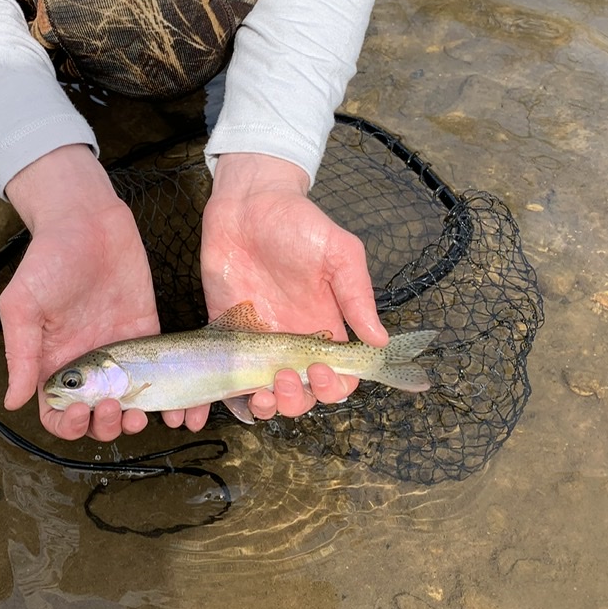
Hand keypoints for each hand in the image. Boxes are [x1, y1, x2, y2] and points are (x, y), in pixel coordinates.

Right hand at [0, 145, 168, 440]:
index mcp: (53, 362)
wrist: (87, 219)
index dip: (69, 425)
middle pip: (96, 418)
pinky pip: (160, 376)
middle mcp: (87, 365)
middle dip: (105, 426)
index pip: (58, 415)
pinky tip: (180, 408)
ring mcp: (119, 353)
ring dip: (135, 422)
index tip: (82, 411)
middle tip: (114, 409)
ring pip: (129, 405)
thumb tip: (12, 401)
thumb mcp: (22, 305)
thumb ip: (20, 353)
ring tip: (141, 416)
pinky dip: (170, 400)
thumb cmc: (47, 257)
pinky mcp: (146, 335)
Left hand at [200, 151, 387, 421]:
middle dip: (300, 399)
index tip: (322, 370)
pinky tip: (236, 394)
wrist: (248, 203)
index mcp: (325, 325)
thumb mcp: (339, 253)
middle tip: (289, 376)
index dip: (335, 385)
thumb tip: (380, 340)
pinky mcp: (227, 335)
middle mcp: (293, 340)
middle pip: (304, 393)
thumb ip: (357, 295)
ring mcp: (259, 341)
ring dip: (270, 406)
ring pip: (268, 394)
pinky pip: (231, 377)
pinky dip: (233, 397)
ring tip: (265, 390)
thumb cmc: (298, 222)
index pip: (339, 375)